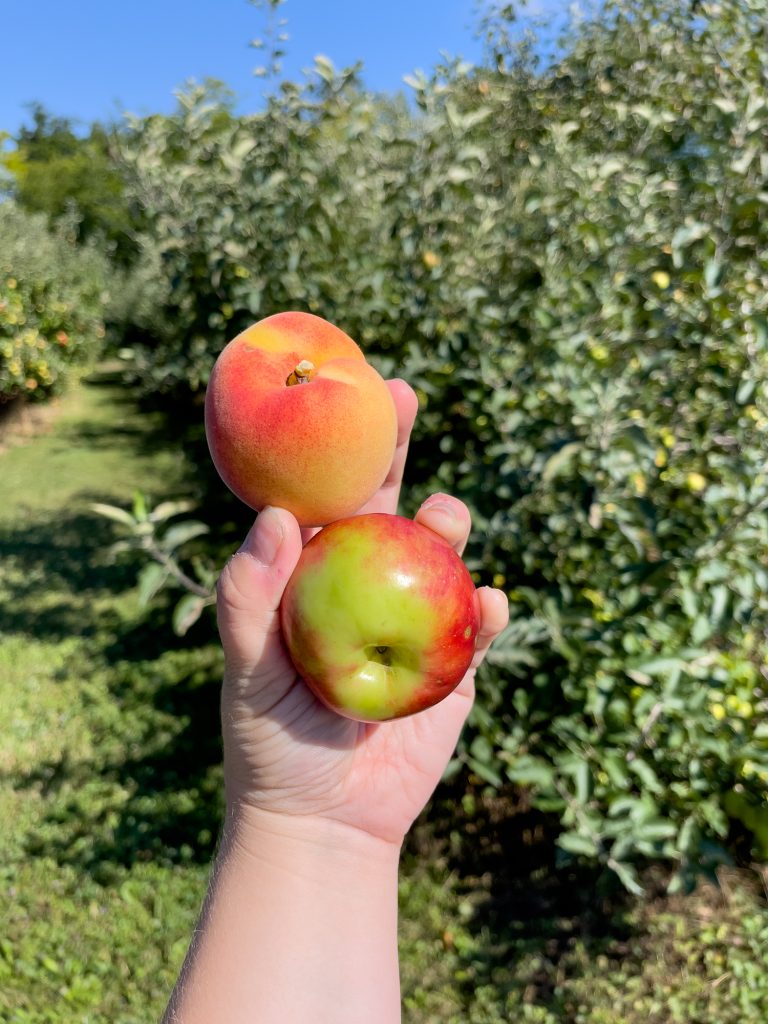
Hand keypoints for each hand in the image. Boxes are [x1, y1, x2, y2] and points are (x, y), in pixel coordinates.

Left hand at [216, 379, 508, 848]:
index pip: (323, 501)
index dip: (331, 449)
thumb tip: (273, 517)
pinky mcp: (456, 665)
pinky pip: (481, 626)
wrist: (325, 820)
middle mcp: (366, 588)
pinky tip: (491, 605)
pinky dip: (490, 610)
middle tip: (401, 397)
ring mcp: (416, 622)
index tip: (334, 395)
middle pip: (385, 506)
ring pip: (441, 555)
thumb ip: (248, 600)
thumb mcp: (246, 672)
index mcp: (315, 582)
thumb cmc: (271, 743)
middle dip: (394, 448)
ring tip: (443, 520)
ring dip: (447, 527)